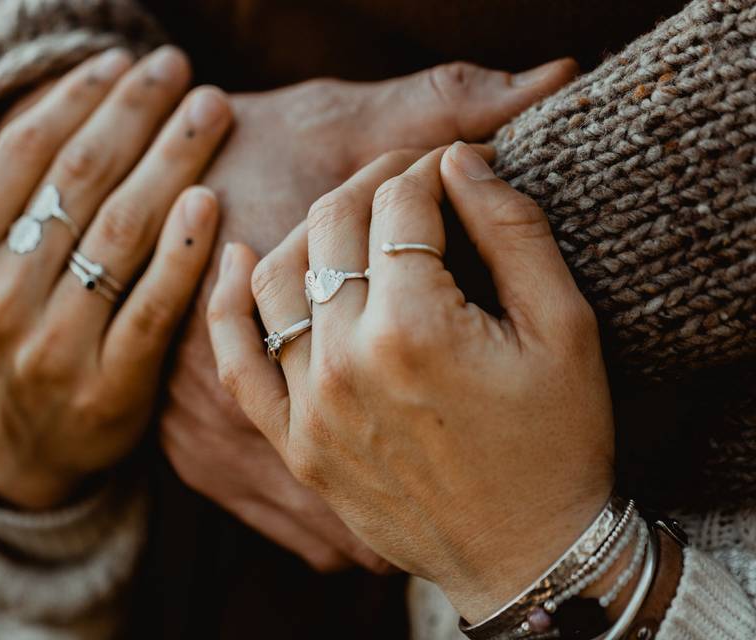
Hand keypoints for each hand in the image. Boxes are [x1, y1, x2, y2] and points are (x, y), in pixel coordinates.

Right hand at [0, 46, 232, 508]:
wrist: (20, 449)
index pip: (23, 153)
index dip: (77, 97)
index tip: (122, 62)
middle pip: (81, 180)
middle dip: (138, 113)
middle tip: (182, 71)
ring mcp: (53, 347)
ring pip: (123, 232)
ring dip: (175, 161)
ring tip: (212, 111)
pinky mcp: (110, 388)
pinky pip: (154, 307)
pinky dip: (184, 252)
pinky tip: (212, 199)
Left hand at [207, 142, 614, 620]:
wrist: (528, 553)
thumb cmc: (558, 443)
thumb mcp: (565, 326)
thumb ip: (512, 230)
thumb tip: (461, 159)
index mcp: (414, 327)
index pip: (399, 201)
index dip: (432, 165)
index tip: (458, 163)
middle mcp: (345, 361)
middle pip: (333, 224)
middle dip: (376, 182)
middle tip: (413, 177)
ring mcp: (309, 405)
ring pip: (277, 276)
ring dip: (311, 228)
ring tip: (353, 215)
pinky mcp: (293, 442)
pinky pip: (238, 361)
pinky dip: (228, 305)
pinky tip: (236, 259)